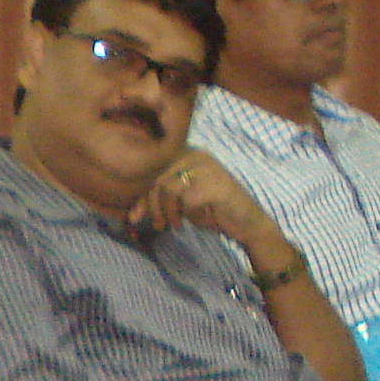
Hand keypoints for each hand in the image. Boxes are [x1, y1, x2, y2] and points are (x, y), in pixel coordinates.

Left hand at [136, 151, 278, 258]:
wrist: (247, 222)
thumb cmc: (212, 210)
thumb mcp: (181, 203)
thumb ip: (160, 200)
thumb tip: (132, 214)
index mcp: (188, 155)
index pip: (154, 171)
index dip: (142, 195)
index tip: (135, 216)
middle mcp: (197, 156)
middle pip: (158, 179)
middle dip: (152, 206)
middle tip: (158, 225)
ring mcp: (207, 169)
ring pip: (169, 188)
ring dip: (170, 212)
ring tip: (177, 223)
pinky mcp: (215, 185)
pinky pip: (187, 200)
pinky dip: (191, 214)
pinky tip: (202, 218)